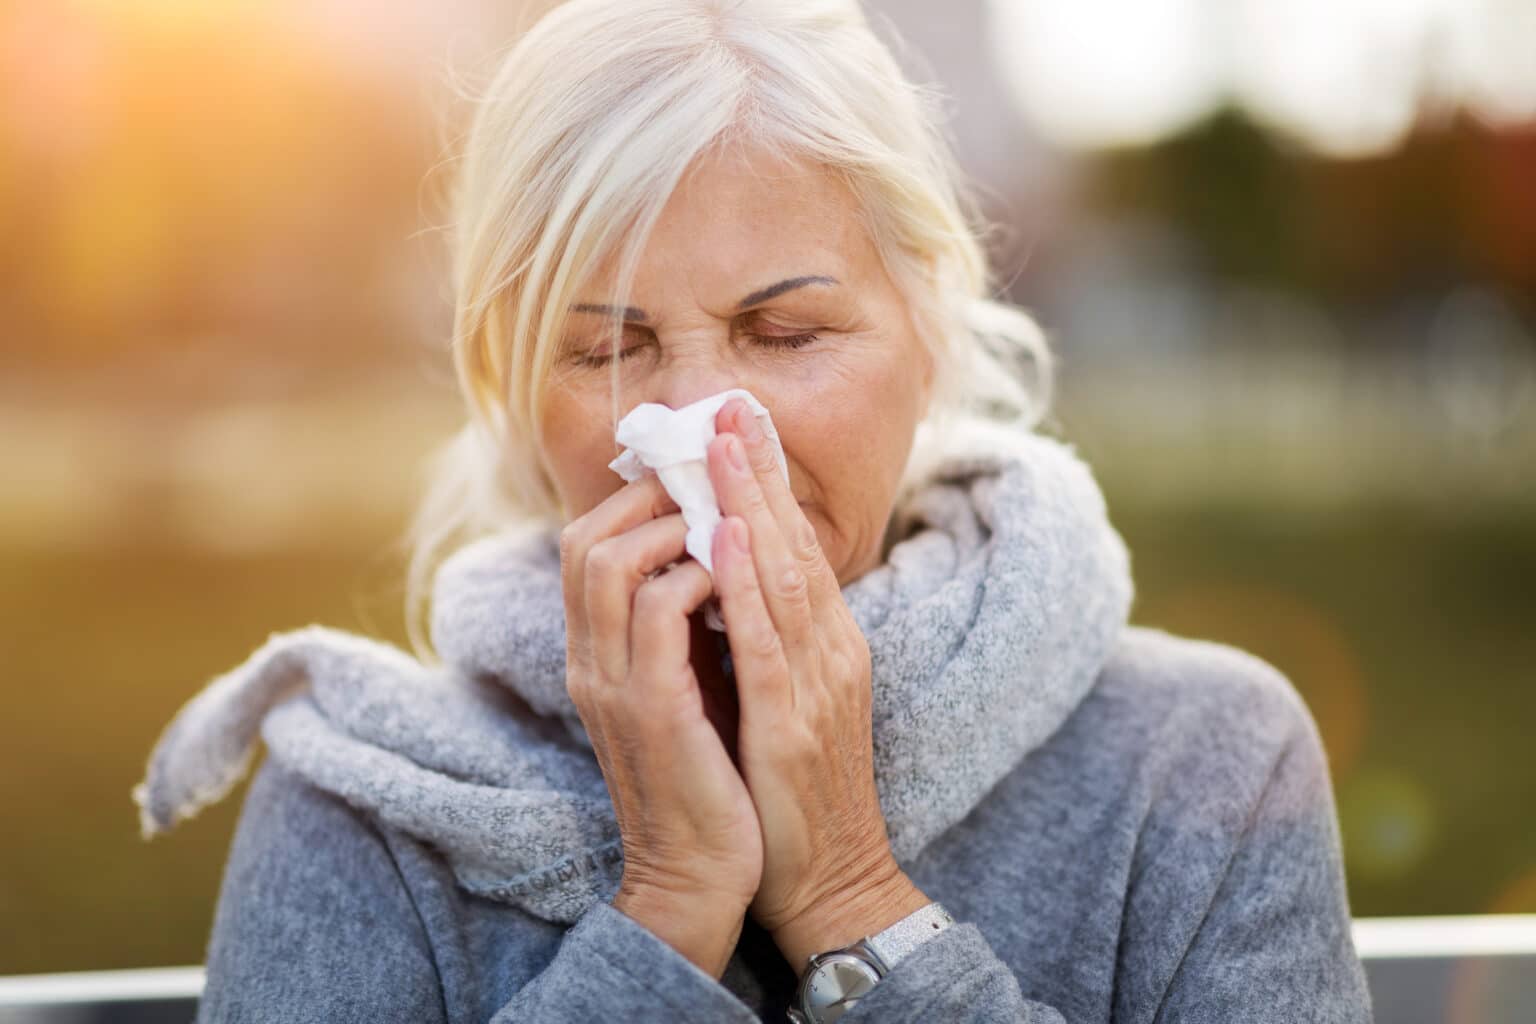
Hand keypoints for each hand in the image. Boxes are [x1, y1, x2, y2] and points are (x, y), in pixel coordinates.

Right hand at [559, 473, 763, 976]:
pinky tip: (735, 573)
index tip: (693, 474)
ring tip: (720, 522)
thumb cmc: (711, 776)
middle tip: (707, 481)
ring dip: (669, 527)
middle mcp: (590, 662)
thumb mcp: (689, 686)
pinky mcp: (650, 709)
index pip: (585, 547)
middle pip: (582, 540)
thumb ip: (685, 627)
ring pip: (607, 561)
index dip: (634, 499)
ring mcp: (612, 684)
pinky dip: (695, 576)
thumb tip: (716, 555)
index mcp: (597, 655)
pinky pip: (656, 613)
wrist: (703, 878)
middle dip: (647, 495)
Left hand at [706, 398, 927, 968]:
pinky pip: (765, 644)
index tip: (739, 426)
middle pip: (793, 544)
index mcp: (828, 646)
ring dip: (751, 505)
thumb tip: (724, 581)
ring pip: (782, 578)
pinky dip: (744, 587)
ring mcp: (816, 686)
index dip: (767, 485)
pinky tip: (723, 540)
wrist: (831, 881)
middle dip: (759, 472)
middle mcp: (830, 652)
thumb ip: (768, 640)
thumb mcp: (790, 700)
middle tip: (730, 404)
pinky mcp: (792, 724)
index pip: (796, 548)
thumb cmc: (798, 793)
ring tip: (722, 444)